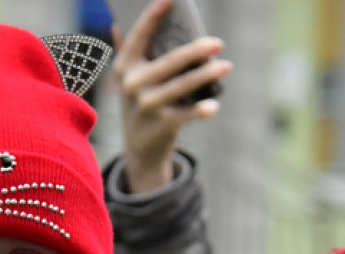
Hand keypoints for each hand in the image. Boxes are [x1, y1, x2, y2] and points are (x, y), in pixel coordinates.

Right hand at [112, 0, 232, 193]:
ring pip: (183, 85)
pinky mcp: (163, 125)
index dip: (154, 15)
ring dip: (207, 75)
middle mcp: (133, 85)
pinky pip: (188, 114)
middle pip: (171, 62)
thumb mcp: (129, 79)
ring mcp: (148, 106)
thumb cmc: (141, 101)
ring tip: (226, 66)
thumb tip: (118, 23)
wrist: (139, 146)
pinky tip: (214, 105)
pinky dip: (202, 110)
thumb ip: (127, 51)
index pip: (140, 35)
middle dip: (196, 51)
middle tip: (217, 43)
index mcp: (124, 66)